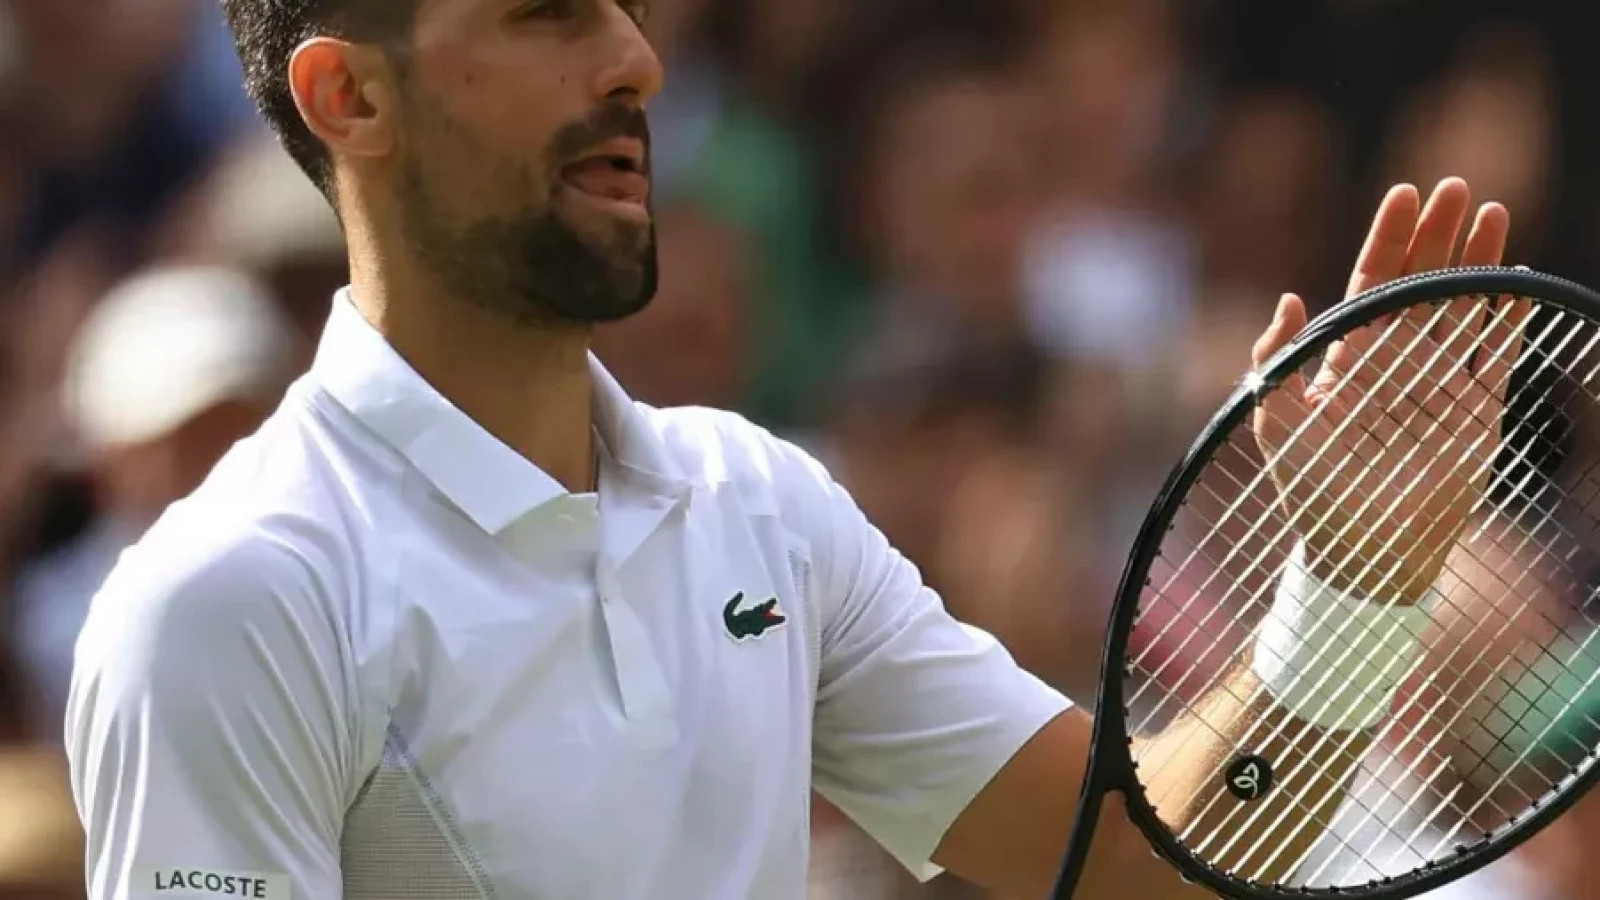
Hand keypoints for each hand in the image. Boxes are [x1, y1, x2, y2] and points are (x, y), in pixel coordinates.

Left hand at [1249, 178, 1531, 601]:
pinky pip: (1495, 352)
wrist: (1363, 549)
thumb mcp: (1276, 420)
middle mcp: (1395, 361)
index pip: (1371, 281)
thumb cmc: (1310, 488)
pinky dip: (1505, 317)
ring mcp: (1438, 382)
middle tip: (1454, 186)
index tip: (1404, 194)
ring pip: (1462, 306)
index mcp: (1349, 357)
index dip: (1388, 238)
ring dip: (1476, 260)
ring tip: (1491, 211)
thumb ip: (1276, 359)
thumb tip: (1291, 299)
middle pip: (1421, 281)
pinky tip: (1514, 281)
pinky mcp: (1474, 409)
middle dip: (1437, 234)